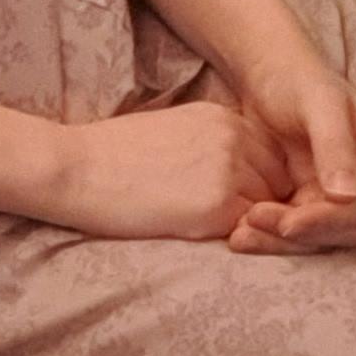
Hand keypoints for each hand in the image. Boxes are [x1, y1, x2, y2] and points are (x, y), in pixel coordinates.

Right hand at [39, 103, 296, 240]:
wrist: (76, 170)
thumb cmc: (111, 157)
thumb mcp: (171, 132)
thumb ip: (211, 146)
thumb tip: (235, 175)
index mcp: (223, 118)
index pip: (270, 154)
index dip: (258, 180)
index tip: (233, 198)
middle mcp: (235, 138)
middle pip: (279, 180)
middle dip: (261, 202)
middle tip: (227, 221)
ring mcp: (231, 170)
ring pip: (269, 207)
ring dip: (249, 222)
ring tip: (211, 230)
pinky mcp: (219, 205)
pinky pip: (249, 229)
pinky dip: (234, 238)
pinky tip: (200, 235)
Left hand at [228, 69, 355, 252]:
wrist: (269, 78)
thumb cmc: (297, 79)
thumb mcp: (318, 103)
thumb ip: (334, 145)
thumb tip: (349, 196)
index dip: (330, 220)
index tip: (288, 223)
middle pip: (347, 227)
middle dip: (300, 234)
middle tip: (252, 226)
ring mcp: (347, 197)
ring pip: (321, 237)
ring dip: (281, 243)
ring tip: (239, 235)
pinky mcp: (316, 204)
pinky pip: (299, 231)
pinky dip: (271, 236)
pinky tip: (239, 232)